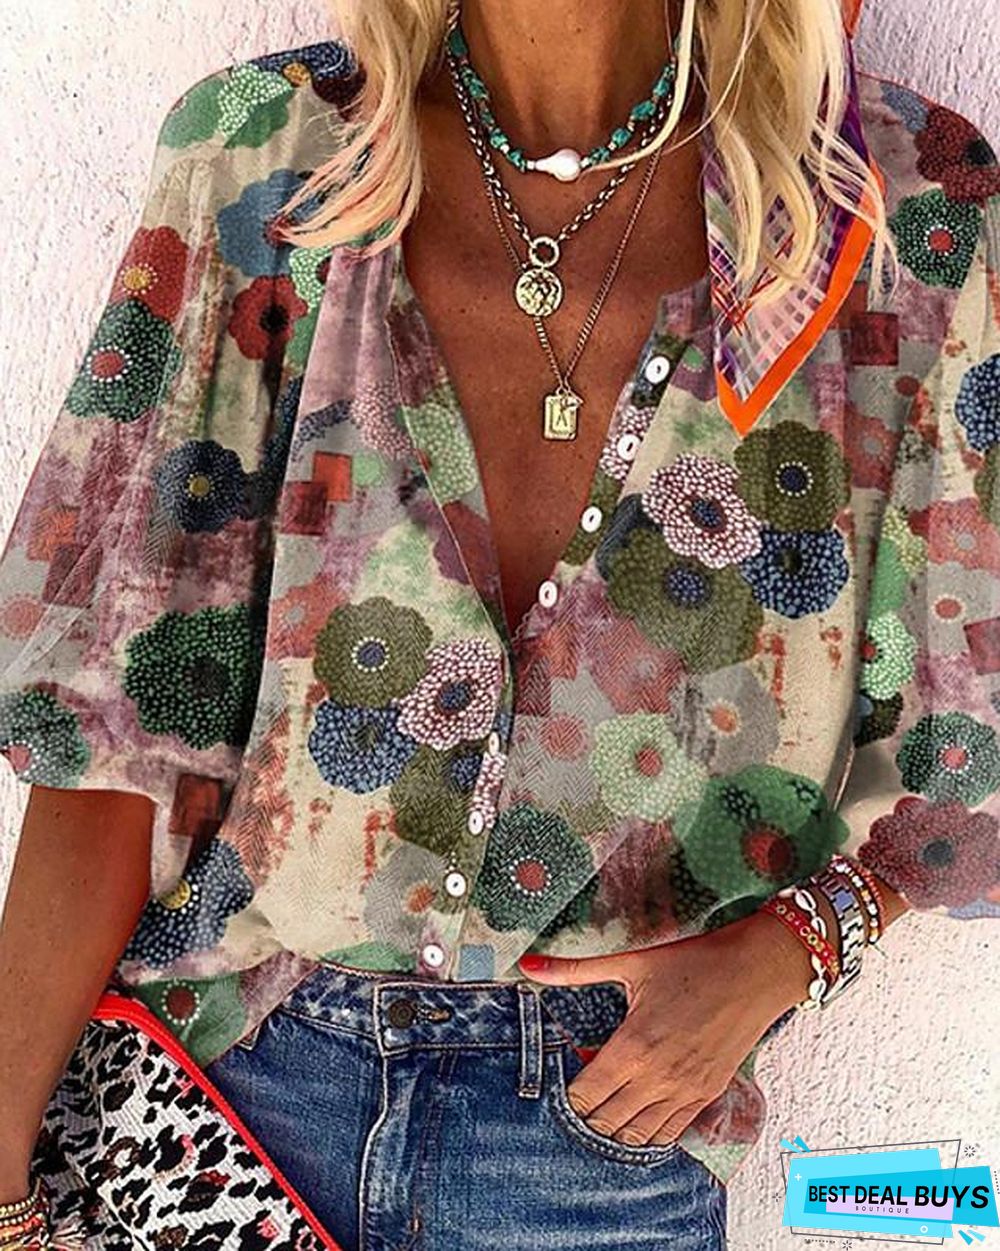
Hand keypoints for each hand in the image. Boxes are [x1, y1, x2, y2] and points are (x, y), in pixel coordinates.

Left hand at [517, 909, 815, 1147]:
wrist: (757, 970)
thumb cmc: (694, 962)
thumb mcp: (631, 963)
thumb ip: (574, 969)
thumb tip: (527, 965)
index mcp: (634, 1046)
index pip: (585, 1097)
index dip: (566, 1096)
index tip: (560, 1082)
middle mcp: (659, 1078)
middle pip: (606, 1123)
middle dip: (586, 1115)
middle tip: (579, 1096)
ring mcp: (686, 1091)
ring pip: (637, 1137)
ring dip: (616, 1128)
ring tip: (605, 1105)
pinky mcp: (708, 1095)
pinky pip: (671, 1133)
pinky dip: (649, 1131)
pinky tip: (638, 1112)